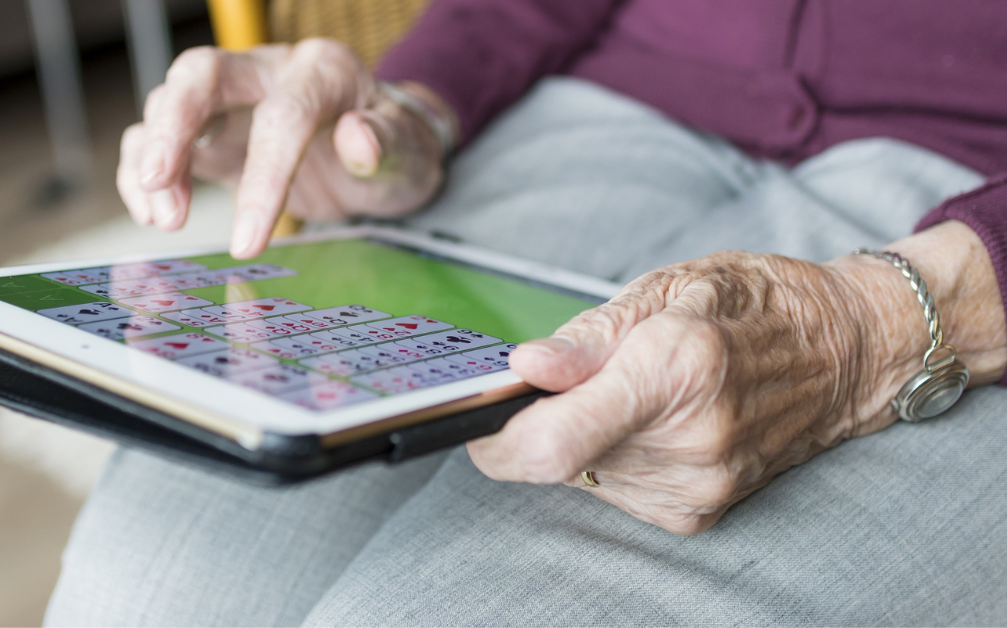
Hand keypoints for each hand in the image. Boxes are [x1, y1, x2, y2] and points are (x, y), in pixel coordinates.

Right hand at [117, 39, 449, 257]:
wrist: (385, 151)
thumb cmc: (397, 149)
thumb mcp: (411, 152)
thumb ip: (389, 143)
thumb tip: (359, 139)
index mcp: (323, 71)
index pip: (284, 115)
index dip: (263, 177)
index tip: (247, 241)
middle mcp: (269, 72)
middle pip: (203, 75)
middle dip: (173, 126)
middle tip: (160, 183)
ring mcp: (233, 99)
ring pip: (170, 103)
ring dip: (155, 159)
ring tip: (165, 220)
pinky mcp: (211, 132)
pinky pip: (158, 138)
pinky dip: (143, 173)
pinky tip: (153, 214)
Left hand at [469, 222, 1005, 534]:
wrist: (845, 352)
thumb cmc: (754, 305)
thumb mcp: (668, 288)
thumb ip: (588, 336)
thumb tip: (523, 368)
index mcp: (674, 371)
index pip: (550, 445)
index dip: (493, 439)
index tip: (472, 418)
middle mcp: (689, 442)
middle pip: (558, 458)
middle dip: (540, 421)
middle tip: (565, 378)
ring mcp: (699, 486)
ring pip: (583, 474)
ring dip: (581, 436)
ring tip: (632, 391)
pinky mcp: (699, 513)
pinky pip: (617, 488)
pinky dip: (614, 455)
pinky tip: (654, 422)